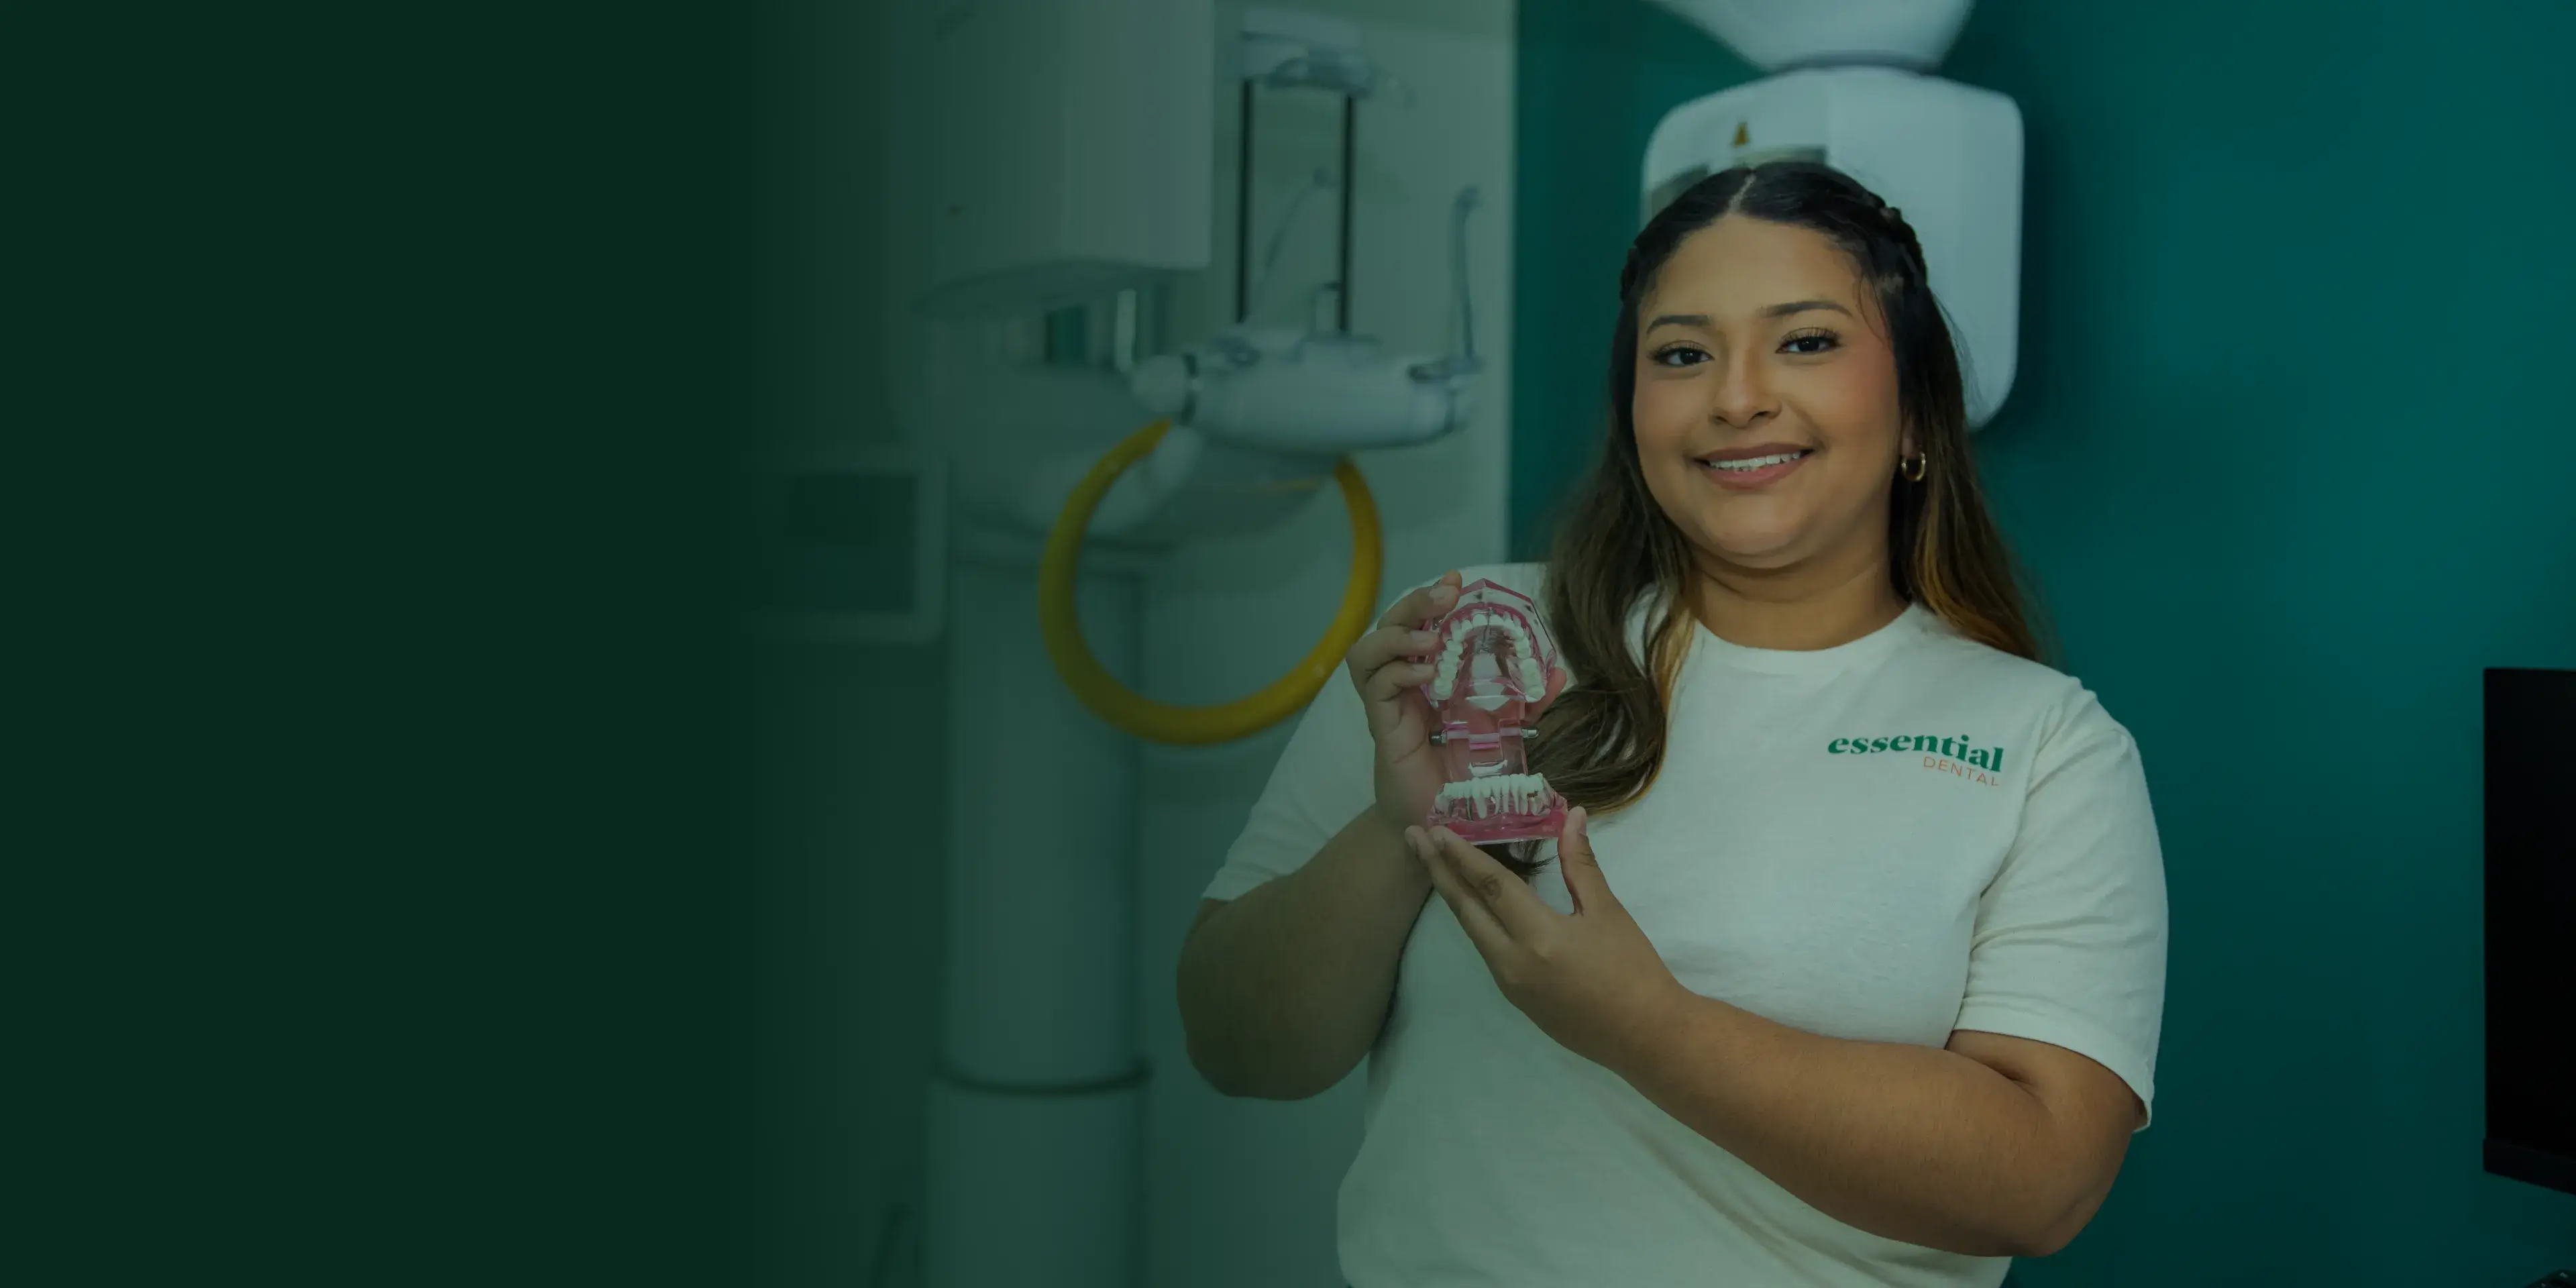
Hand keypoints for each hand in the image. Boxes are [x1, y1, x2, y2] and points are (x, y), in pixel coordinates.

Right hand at [1345, 571, 1566, 835]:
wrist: (1442, 821)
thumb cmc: (1465, 775)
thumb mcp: (1505, 729)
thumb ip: (1527, 701)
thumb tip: (1558, 671)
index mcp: (1426, 675)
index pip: (1418, 622)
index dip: (1431, 597)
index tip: (1457, 581)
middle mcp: (1401, 683)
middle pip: (1388, 625)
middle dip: (1415, 603)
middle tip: (1446, 596)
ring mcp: (1387, 704)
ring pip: (1367, 651)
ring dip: (1398, 635)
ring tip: (1431, 639)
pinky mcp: (1383, 727)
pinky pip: (1376, 687)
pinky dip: (1398, 673)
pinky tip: (1426, 675)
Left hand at [1406, 806, 1687, 1073]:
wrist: (1644, 1036)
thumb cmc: (1632, 971)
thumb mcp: (1608, 912)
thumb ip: (1581, 865)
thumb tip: (1573, 817)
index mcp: (1539, 937)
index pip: (1490, 886)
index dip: (1461, 855)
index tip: (1434, 829)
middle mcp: (1513, 962)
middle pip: (1466, 910)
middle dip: (1438, 871)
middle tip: (1413, 838)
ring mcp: (1510, 985)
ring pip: (1473, 933)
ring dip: (1453, 897)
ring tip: (1435, 865)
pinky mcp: (1516, 999)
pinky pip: (1487, 952)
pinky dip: (1475, 922)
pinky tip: (1471, 904)